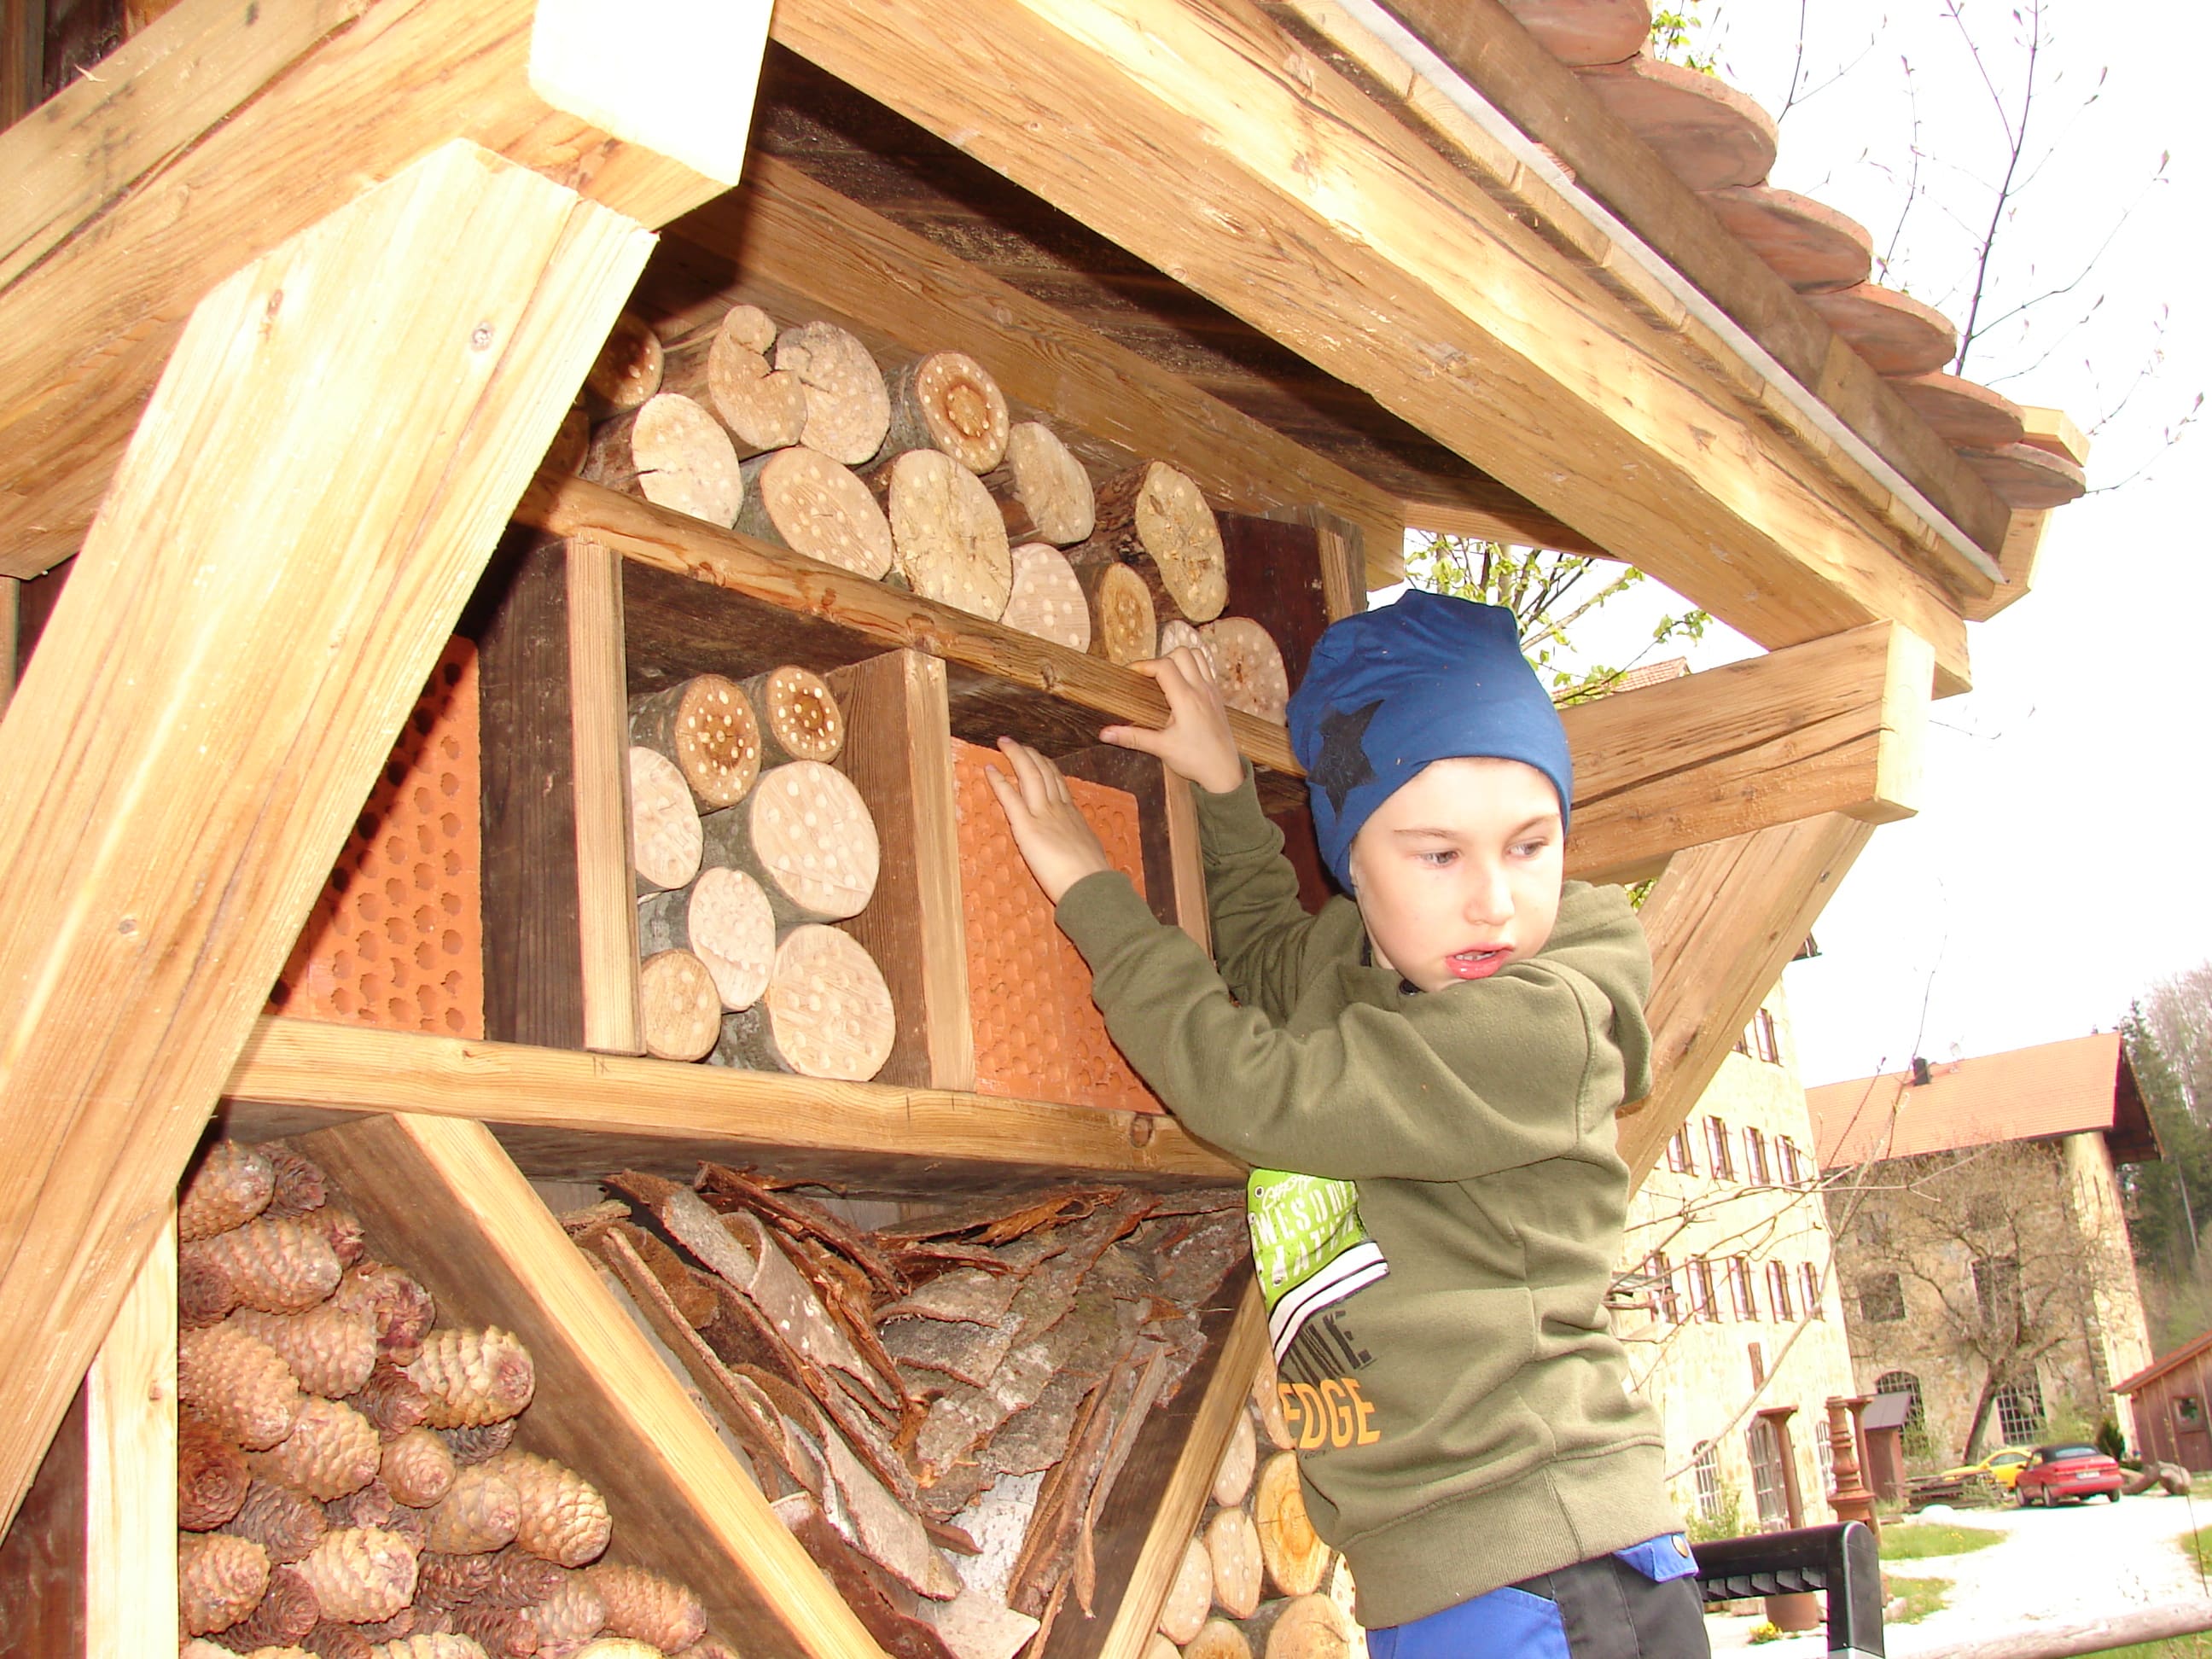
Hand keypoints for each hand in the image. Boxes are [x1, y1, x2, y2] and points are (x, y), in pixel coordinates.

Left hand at [983, 738, 1114, 904]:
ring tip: (1005, 744)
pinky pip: (1010, 798)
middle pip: (1044, 772)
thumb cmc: (1092, 877)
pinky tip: (990, 769)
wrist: (1090, 884)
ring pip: (1029, 775)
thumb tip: (1082, 847)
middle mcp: (1058, 809)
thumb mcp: (1090, 851)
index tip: (1039, 758)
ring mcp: (1042, 815)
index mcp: (1073, 815)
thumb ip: (1080, 843)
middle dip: (1030, 755)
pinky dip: (998, 781)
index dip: (1047, 767)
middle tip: (1018, 744)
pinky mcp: (1026, 827)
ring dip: (1016, 757)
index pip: (1059, 783)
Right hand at [1101, 645, 1243, 794]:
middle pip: (1181, 653)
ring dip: (1179, 659)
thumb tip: (1105, 734)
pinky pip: (1206, 668)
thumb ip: (1132, 737)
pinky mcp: (1217, 697)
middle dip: (1161, 659)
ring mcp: (1212, 691)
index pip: (1163, 666)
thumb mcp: (1161, 748)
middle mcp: (1201, 690)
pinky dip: (1192, 667)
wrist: (1224, 772)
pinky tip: (1182, 685)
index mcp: (1186, 699)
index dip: (1143, 665)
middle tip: (1149, 677)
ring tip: (1165, 677)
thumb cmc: (1196, 760)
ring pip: (1197, 656)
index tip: (1130, 673)